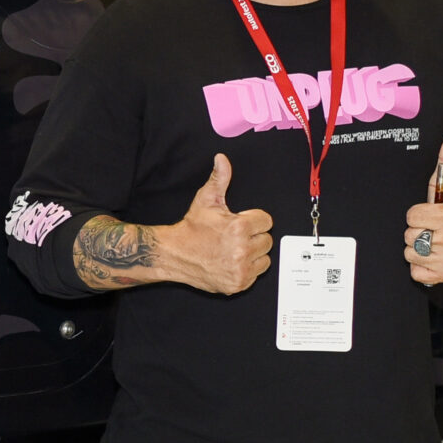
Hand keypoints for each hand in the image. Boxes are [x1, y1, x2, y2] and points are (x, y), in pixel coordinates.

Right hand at [157, 153, 274, 294]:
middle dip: (254, 237)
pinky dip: (248, 269)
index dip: (254, 220)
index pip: (266, 221)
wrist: (175, 254)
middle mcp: (242, 249)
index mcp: (239, 227)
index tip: (241, 223)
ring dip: (254, 254)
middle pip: (267, 240)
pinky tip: (233, 262)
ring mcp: (240, 268)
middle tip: (236, 237)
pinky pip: (256, 274)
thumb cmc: (192, 228)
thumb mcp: (206, 200)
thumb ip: (219, 178)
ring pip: (265, 258)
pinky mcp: (238, 283)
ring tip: (235, 249)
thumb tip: (222, 159)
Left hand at [406, 132, 442, 284]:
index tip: (429, 215)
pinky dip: (420, 268)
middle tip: (430, 230)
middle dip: (416, 232)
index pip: (411, 216)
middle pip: (408, 236)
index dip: (417, 215)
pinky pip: (415, 273)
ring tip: (432, 243)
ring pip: (409, 254)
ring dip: (417, 250)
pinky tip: (432, 258)